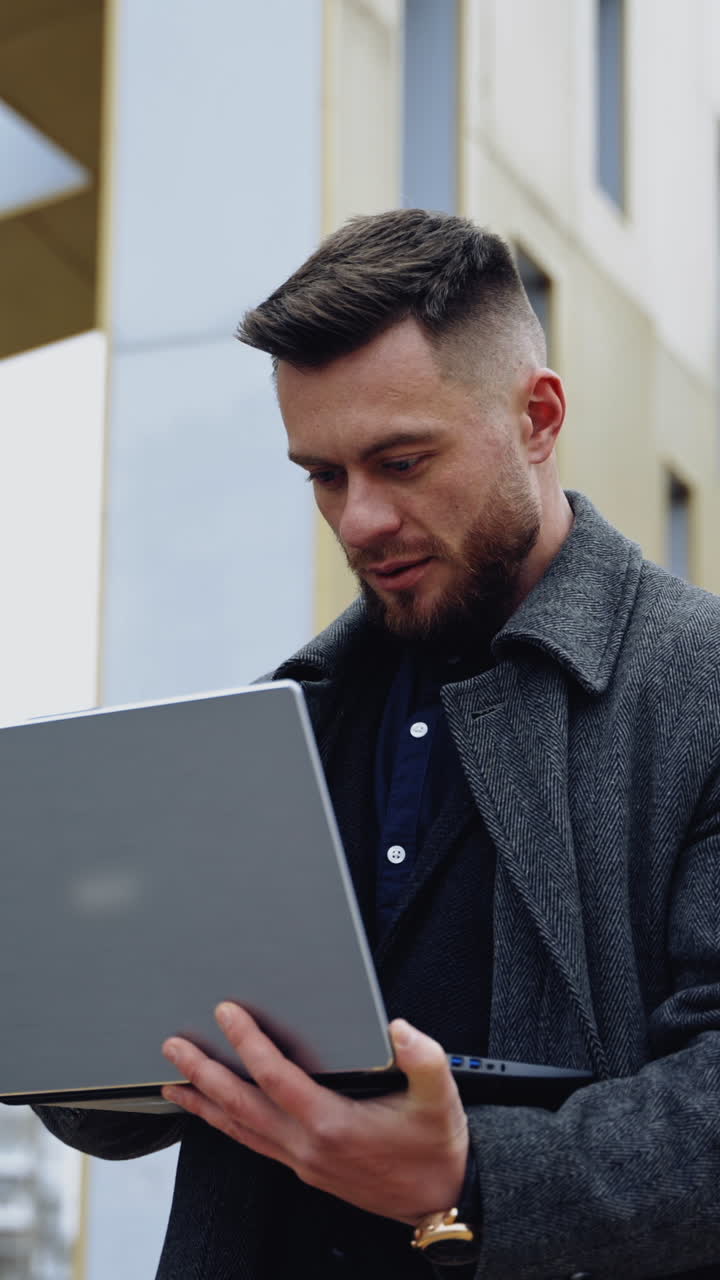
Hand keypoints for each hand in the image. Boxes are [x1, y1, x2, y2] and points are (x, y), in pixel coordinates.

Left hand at [161, 1002, 468, 1224]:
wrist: (442, 1199)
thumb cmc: (436, 1146)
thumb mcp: (440, 1097)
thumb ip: (423, 1058)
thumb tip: (399, 1028)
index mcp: (333, 1124)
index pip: (276, 1077)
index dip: (247, 1042)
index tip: (226, 1013)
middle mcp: (309, 1146)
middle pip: (241, 1106)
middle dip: (203, 1074)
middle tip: (173, 1048)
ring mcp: (303, 1161)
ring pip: (240, 1130)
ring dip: (204, 1104)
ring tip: (173, 1084)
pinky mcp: (306, 1169)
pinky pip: (254, 1143)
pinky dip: (227, 1126)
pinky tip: (216, 1114)